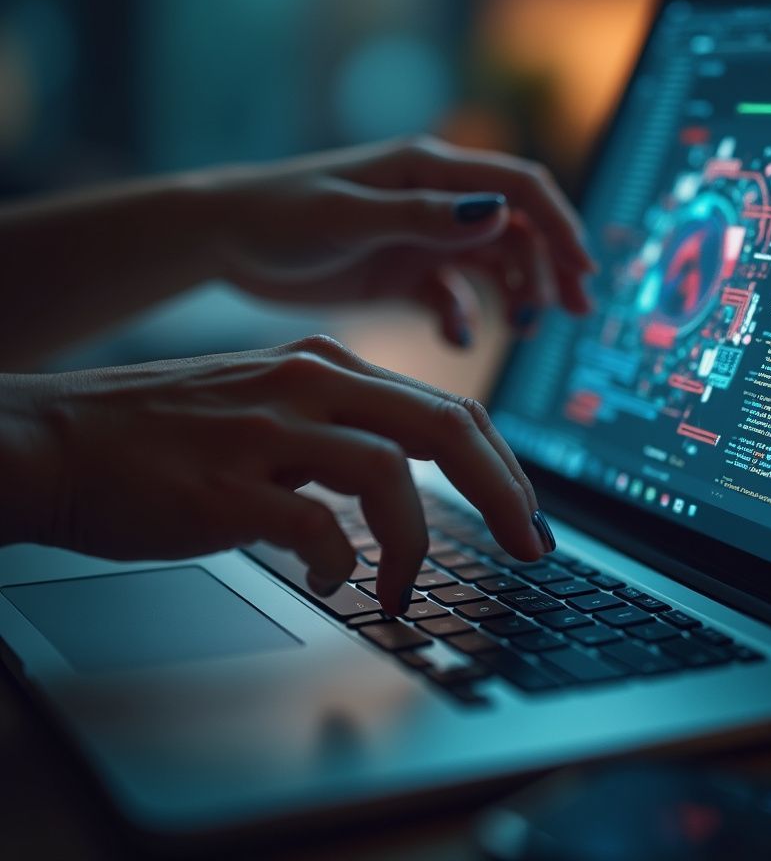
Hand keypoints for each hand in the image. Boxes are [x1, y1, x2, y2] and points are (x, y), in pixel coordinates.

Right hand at [0, 335, 553, 615]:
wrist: (55, 439)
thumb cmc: (164, 432)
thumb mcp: (269, 406)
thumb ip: (336, 431)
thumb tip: (399, 483)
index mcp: (327, 365)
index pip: (447, 409)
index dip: (503, 464)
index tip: (526, 513)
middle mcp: (308, 383)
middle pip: (443, 428)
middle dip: (504, 493)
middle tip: (530, 547)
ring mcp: (268, 429)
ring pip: (388, 473)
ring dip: (415, 544)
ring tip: (402, 590)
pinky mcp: (226, 483)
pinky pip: (315, 527)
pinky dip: (340, 564)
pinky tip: (331, 585)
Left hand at [210, 136, 595, 344]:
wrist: (227, 239)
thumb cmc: (278, 216)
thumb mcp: (346, 216)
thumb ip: (420, 216)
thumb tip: (499, 216)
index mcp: (427, 170)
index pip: (517, 187)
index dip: (558, 223)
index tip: (582, 268)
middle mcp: (434, 200)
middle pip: (518, 228)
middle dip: (549, 265)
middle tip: (570, 310)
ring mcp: (421, 238)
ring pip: (494, 263)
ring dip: (516, 293)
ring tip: (523, 329)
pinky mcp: (403, 271)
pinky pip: (453, 296)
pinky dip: (463, 318)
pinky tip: (455, 339)